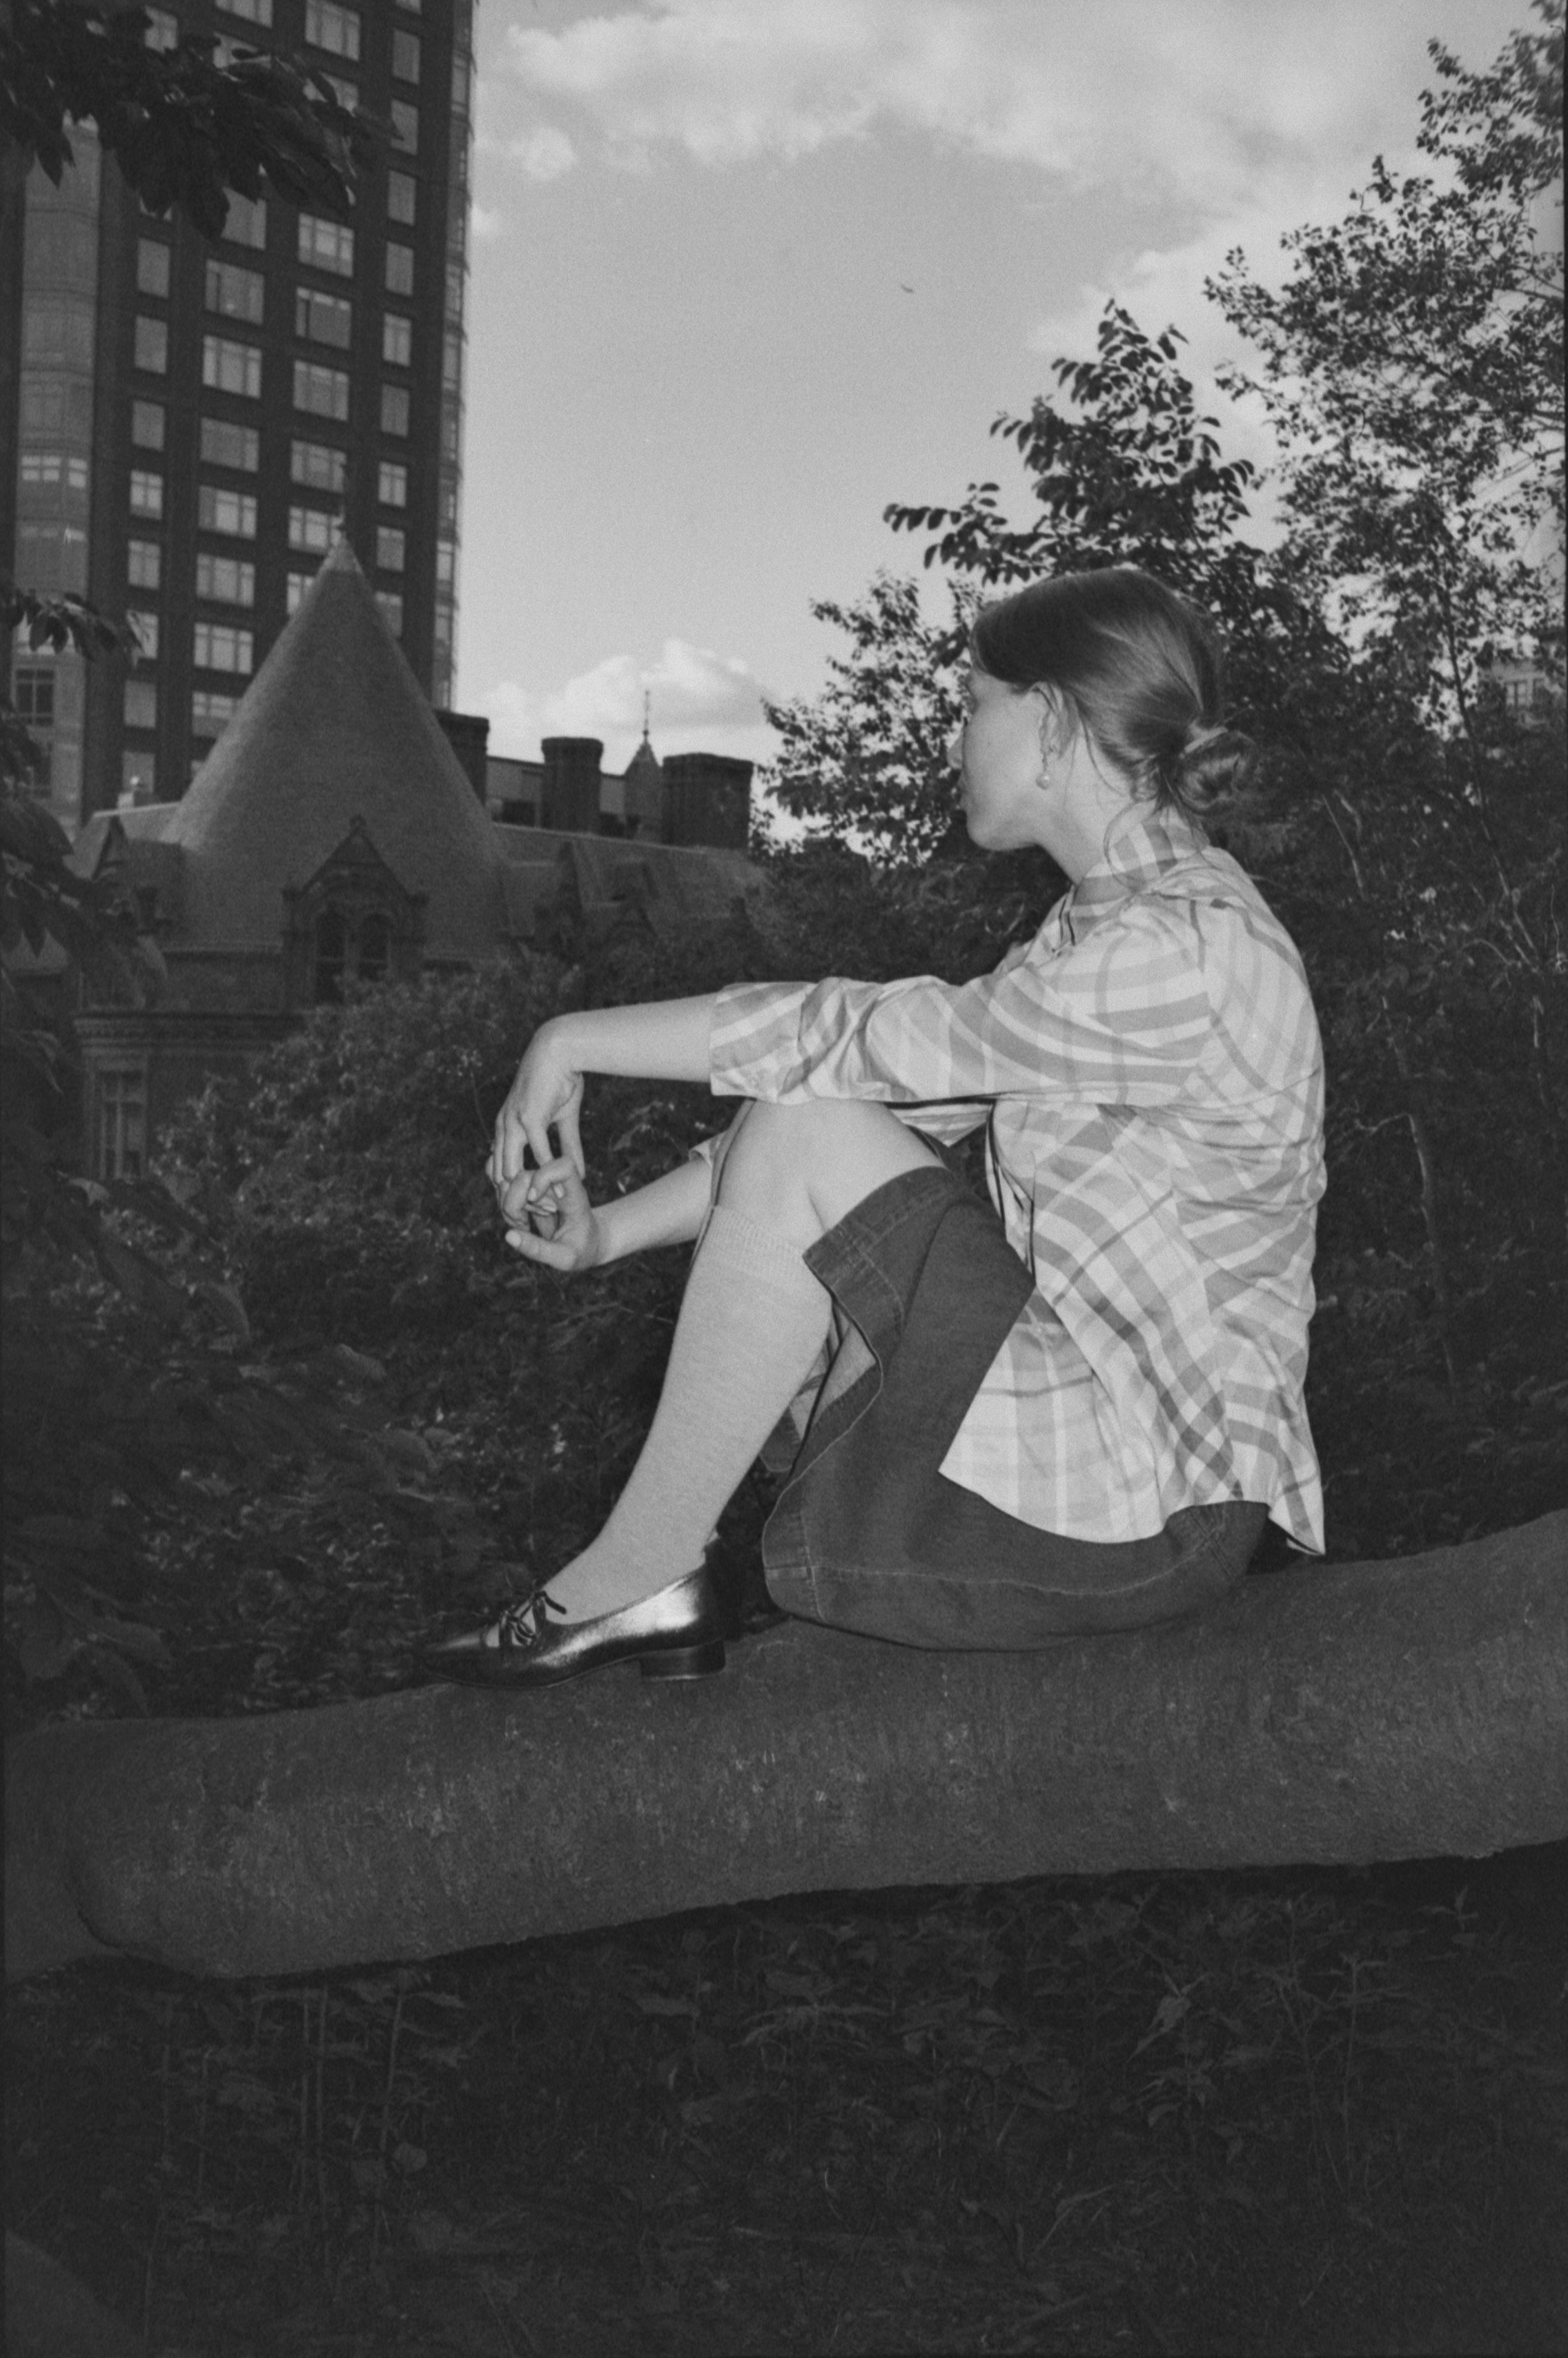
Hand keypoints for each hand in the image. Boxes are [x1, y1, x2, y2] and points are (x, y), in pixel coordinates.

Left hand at [489, 1020, 584, 1194]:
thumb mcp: (563, 1119)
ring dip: (531, 1192)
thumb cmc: (558, 1080)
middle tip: (537, 1220)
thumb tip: (577, 1171)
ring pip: (513, 1170)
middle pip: (500, 1176)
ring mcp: (513, 1124)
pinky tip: (560, 1188)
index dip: (514, 1193)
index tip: (532, 1211)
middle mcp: (503, 1129)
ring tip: (548, 1210)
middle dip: (516, 1201)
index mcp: (505, 1128)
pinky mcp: (529, 1118)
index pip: (499, 1169)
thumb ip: (568, 1146)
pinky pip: (537, 1154)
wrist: (558, 1050)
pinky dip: (548, 1174)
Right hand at [497, 1156, 604, 1273]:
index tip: (534, 1201)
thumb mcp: (564, 1258)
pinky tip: (518, 1221)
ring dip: (508, 1206)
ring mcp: (541, 1184)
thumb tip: (508, 1236)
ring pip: (509, 1182)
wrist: (585, 1243)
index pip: (563, 1167)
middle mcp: (556, 1184)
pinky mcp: (529, 1189)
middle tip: (525, 1226)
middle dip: (515, 1204)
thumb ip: (539, 1249)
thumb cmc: (580, 1250)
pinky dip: (504, 1205)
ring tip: (523, 1226)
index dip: (543, 1178)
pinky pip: (505, 1187)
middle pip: (524, 1176)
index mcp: (575, 1195)